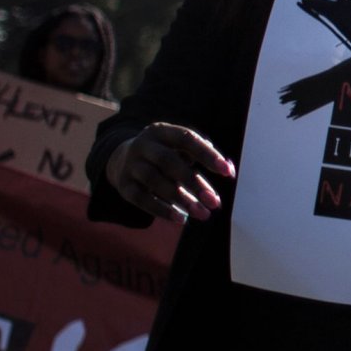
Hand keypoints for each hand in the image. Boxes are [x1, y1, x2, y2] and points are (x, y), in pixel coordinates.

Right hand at [107, 124, 233, 222]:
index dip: (207, 155)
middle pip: (168, 161)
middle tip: (215, 202)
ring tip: (202, 214)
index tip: (228, 172)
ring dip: (181, 199)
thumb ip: (201, 155)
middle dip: (193, 182)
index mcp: (161, 131)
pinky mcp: (123, 185)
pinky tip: (180, 219)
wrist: (122, 159)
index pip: (186, 138)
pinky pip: (141, 199)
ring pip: (155, 181)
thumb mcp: (179, 148)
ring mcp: (131, 165)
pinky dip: (161, 210)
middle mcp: (143, 145)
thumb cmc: (165, 155)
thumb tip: (228, 169)